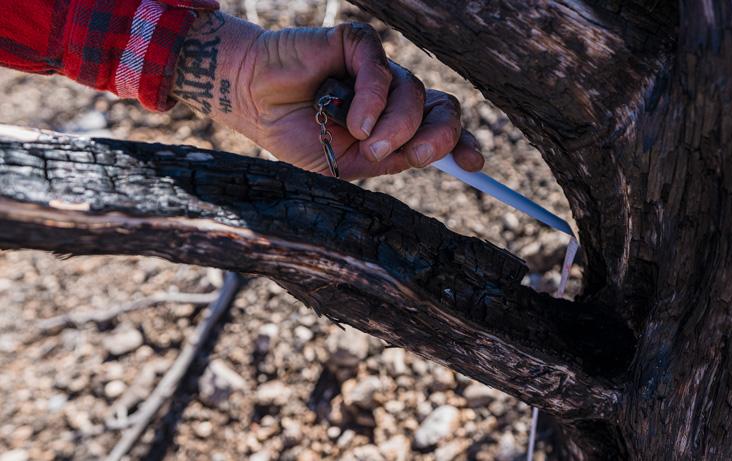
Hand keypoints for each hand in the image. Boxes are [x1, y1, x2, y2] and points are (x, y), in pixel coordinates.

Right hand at [172, 13, 484, 179]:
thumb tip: (430, 155)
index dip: (461, 144)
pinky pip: (383, 69)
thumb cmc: (296, 133)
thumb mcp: (346, 162)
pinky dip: (373, 98)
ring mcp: (379, 70)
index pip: (441, 129)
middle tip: (418, 156)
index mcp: (395, 126)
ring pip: (415, 94)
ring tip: (363, 139)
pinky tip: (353, 119)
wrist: (252, 104)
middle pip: (443, 109)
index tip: (475, 164)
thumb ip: (387, 158)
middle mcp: (394, 96)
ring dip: (395, 125)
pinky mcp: (358, 45)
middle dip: (439, 136)